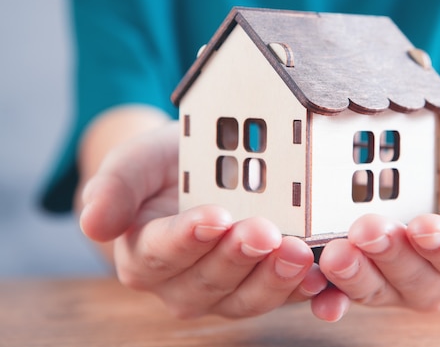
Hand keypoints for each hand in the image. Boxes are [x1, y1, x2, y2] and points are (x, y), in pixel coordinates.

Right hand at [79, 122, 326, 318]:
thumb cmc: (165, 167)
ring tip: (301, 252)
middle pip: (209, 282)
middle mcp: (183, 283)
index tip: (214, 216)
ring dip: (275, 279)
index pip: (161, 254)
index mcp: (146, 255)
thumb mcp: (136, 161)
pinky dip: (308, 294)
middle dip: (238, 258)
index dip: (187, 238)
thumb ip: (114, 187)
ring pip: (248, 299)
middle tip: (264, 231)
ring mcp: (227, 290)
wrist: (201, 169)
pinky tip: (326, 280)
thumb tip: (92, 224)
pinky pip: (286, 298)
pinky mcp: (264, 286)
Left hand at [312, 127, 439, 320]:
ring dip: (356, 276)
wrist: (434, 175)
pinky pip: (344, 292)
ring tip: (336, 253)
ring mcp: (393, 281)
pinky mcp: (360, 276)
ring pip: (376, 289)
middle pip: (415, 278)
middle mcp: (434, 278)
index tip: (425, 225)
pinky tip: (314, 289)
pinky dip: (329, 295)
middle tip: (367, 228)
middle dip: (391, 255)